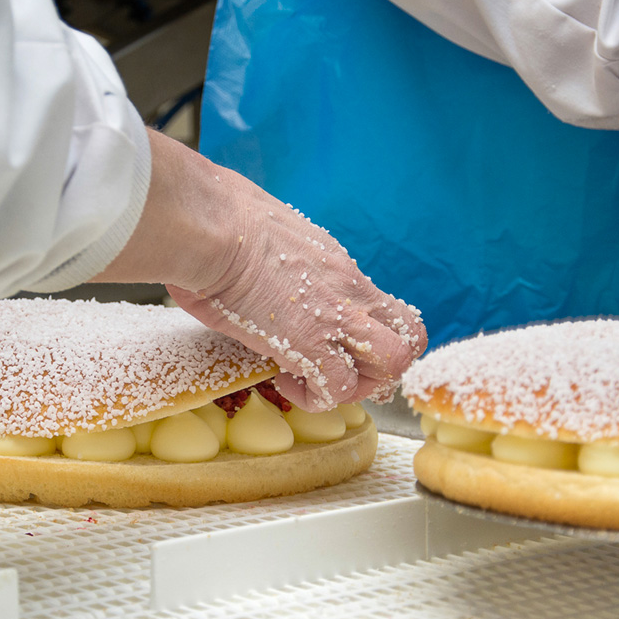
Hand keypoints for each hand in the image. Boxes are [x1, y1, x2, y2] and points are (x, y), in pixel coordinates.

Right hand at [166, 195, 424, 411]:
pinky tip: (284, 382)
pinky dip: (316, 397)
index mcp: (338, 265)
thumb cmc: (221, 221)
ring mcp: (336, 315)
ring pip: (393, 363)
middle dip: (380, 367)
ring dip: (358, 385)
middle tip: (336, 369)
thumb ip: (283, 263)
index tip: (333, 343)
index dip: (370, 336)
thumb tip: (263, 272)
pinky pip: (337, 388)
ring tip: (316, 381)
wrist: (210, 226)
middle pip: (408, 338)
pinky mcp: (309, 342)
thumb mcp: (269, 240)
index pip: (384, 309)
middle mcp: (350, 289)